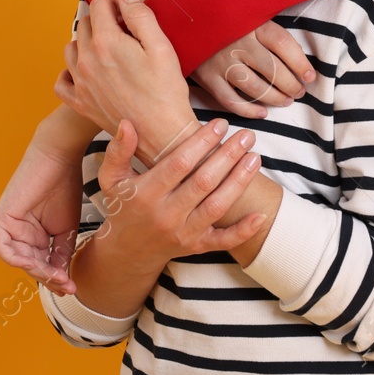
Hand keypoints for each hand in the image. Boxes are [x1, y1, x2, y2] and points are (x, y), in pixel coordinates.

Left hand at [0, 110, 95, 294]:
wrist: (61, 157)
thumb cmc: (65, 185)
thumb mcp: (67, 228)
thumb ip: (61, 253)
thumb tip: (63, 278)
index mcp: (32, 234)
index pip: (39, 264)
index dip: (54, 278)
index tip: (71, 286)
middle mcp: (19, 231)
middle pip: (29, 265)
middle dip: (47, 277)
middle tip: (66, 284)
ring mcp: (9, 224)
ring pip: (17, 260)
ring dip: (36, 271)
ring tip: (57, 275)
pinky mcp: (3, 217)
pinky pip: (2, 248)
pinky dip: (17, 259)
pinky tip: (36, 263)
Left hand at [58, 0, 194, 161]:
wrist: (162, 135)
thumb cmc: (166, 91)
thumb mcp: (162, 47)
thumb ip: (140, 16)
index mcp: (106, 43)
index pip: (99, 4)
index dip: (115, 0)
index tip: (128, 10)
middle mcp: (86, 60)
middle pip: (84, 23)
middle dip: (102, 19)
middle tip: (124, 30)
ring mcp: (81, 82)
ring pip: (71, 47)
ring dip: (86, 42)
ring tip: (108, 49)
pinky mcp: (80, 102)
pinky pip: (62, 80)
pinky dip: (70, 72)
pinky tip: (86, 71)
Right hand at [88, 118, 264, 270]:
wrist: (127, 251)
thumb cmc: (123, 206)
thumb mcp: (112, 178)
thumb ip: (118, 151)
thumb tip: (127, 123)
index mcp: (146, 194)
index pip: (178, 164)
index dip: (201, 143)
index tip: (219, 124)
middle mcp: (166, 215)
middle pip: (203, 182)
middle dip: (228, 156)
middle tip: (246, 135)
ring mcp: (183, 233)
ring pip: (217, 207)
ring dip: (239, 181)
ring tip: (255, 157)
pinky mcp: (197, 247)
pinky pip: (223, 241)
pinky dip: (243, 231)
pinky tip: (261, 214)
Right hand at [190, 22, 313, 119]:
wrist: (184, 19)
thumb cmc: (226, 20)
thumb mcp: (248, 15)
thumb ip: (269, 31)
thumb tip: (300, 59)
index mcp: (251, 24)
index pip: (283, 44)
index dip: (300, 63)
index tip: (310, 76)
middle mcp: (237, 42)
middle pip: (273, 69)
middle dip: (291, 84)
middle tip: (299, 92)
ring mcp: (221, 61)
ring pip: (255, 87)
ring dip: (275, 98)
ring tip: (286, 100)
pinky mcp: (207, 77)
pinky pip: (231, 100)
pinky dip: (248, 110)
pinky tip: (262, 113)